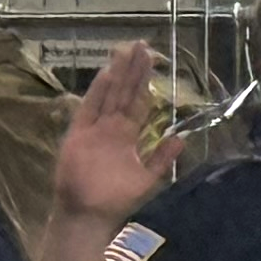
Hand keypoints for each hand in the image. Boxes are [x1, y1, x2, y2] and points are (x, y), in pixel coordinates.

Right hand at [50, 41, 181, 228]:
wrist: (89, 215)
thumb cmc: (116, 199)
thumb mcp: (147, 178)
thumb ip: (162, 158)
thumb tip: (181, 138)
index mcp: (128, 135)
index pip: (139, 102)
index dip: (145, 82)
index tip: (153, 61)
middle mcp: (112, 127)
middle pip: (125, 92)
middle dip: (133, 70)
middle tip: (142, 45)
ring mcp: (95, 128)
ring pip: (109, 94)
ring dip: (118, 74)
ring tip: (125, 51)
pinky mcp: (79, 134)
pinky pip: (89, 109)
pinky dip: (97, 92)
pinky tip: (107, 74)